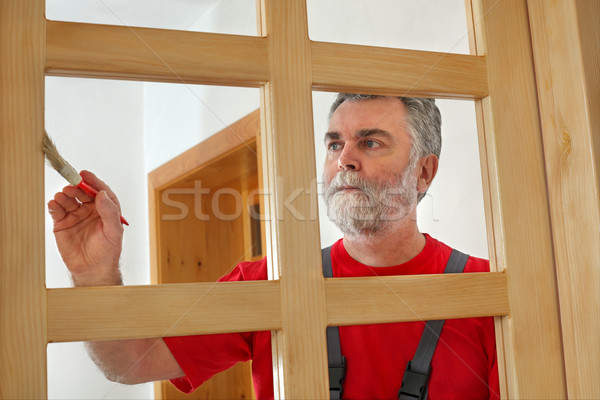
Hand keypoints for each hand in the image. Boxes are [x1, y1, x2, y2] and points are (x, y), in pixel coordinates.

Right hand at [48, 170, 123, 285]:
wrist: (93, 269)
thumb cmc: (107, 250)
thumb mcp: (114, 231)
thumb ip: (109, 212)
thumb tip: (102, 194)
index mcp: (105, 208)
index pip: (99, 191)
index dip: (93, 181)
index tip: (85, 174)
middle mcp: (90, 209)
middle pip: (82, 192)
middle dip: (76, 187)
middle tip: (72, 186)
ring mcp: (76, 215)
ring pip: (68, 199)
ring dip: (65, 195)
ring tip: (63, 196)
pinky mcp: (62, 223)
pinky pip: (57, 210)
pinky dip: (54, 205)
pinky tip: (54, 204)